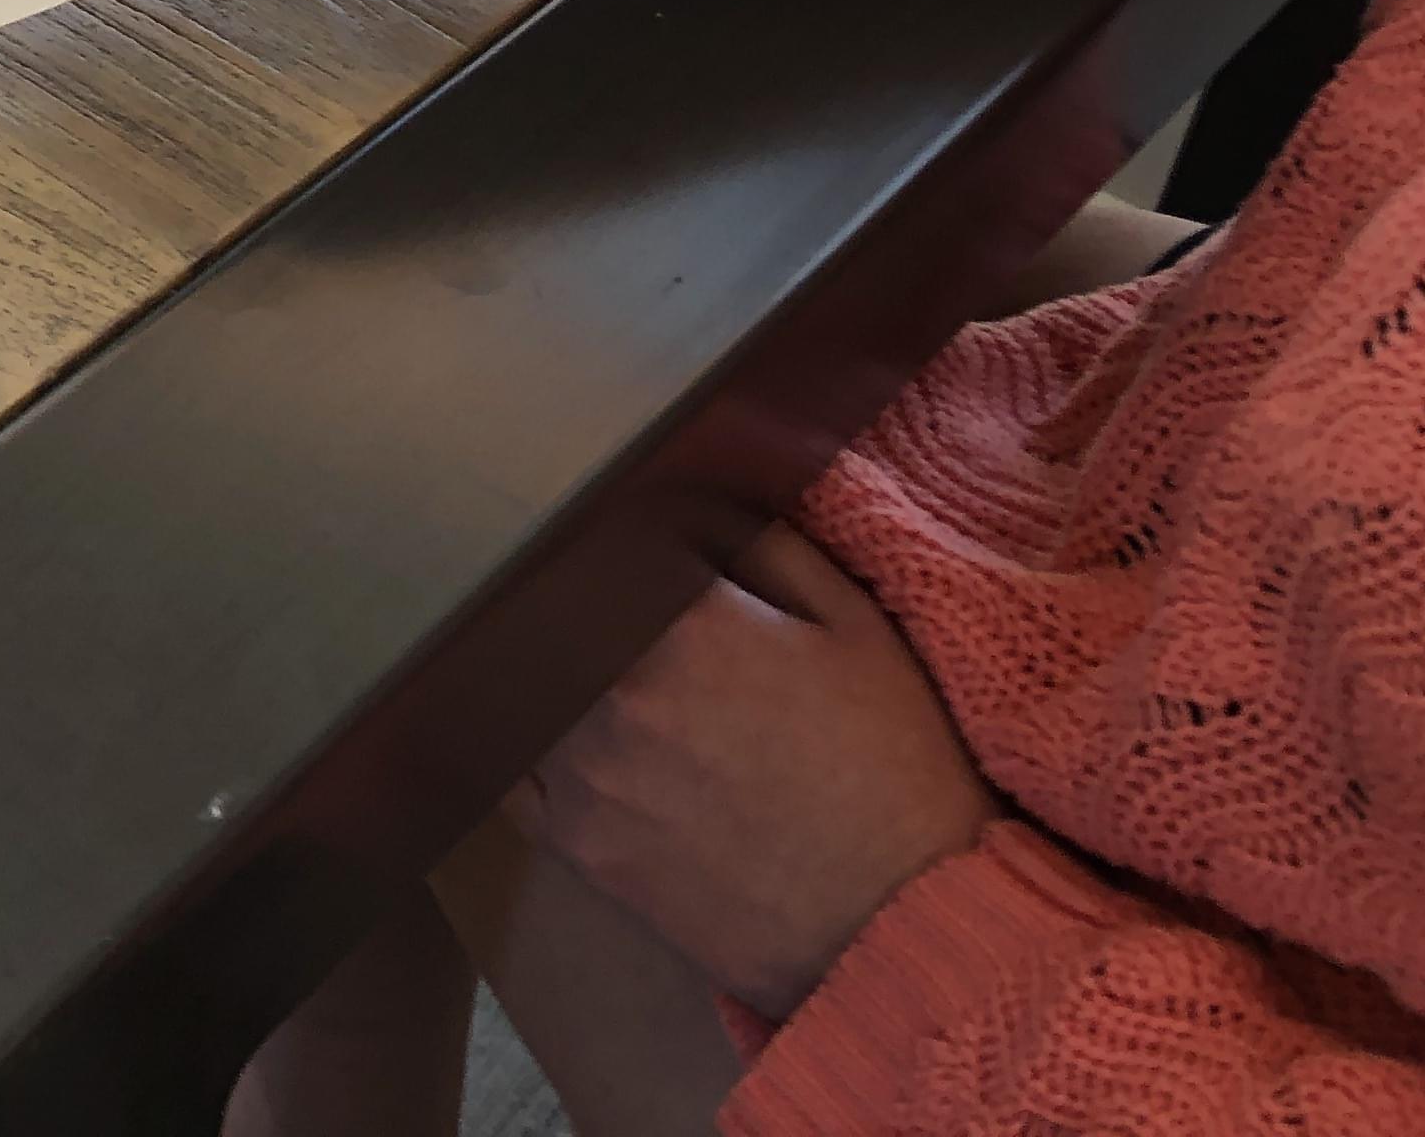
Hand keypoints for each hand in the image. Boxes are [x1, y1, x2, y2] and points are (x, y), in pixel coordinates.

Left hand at [515, 526, 999, 1019]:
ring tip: (573, 672)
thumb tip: (701, 500)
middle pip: (551, 619)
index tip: (622, 542)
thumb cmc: (897, 768)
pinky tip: (554, 741)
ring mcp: (586, 774)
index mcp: (682, 622)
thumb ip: (770, 547)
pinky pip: (517, 778)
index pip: (606, 547)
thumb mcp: (857, 629)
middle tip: (590, 607)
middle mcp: (615, 692)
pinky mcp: (578, 848)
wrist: (907, 924)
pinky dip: (528, 750)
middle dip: (571, 606)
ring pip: (525, 694)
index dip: (614, 542)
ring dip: (545, 677)